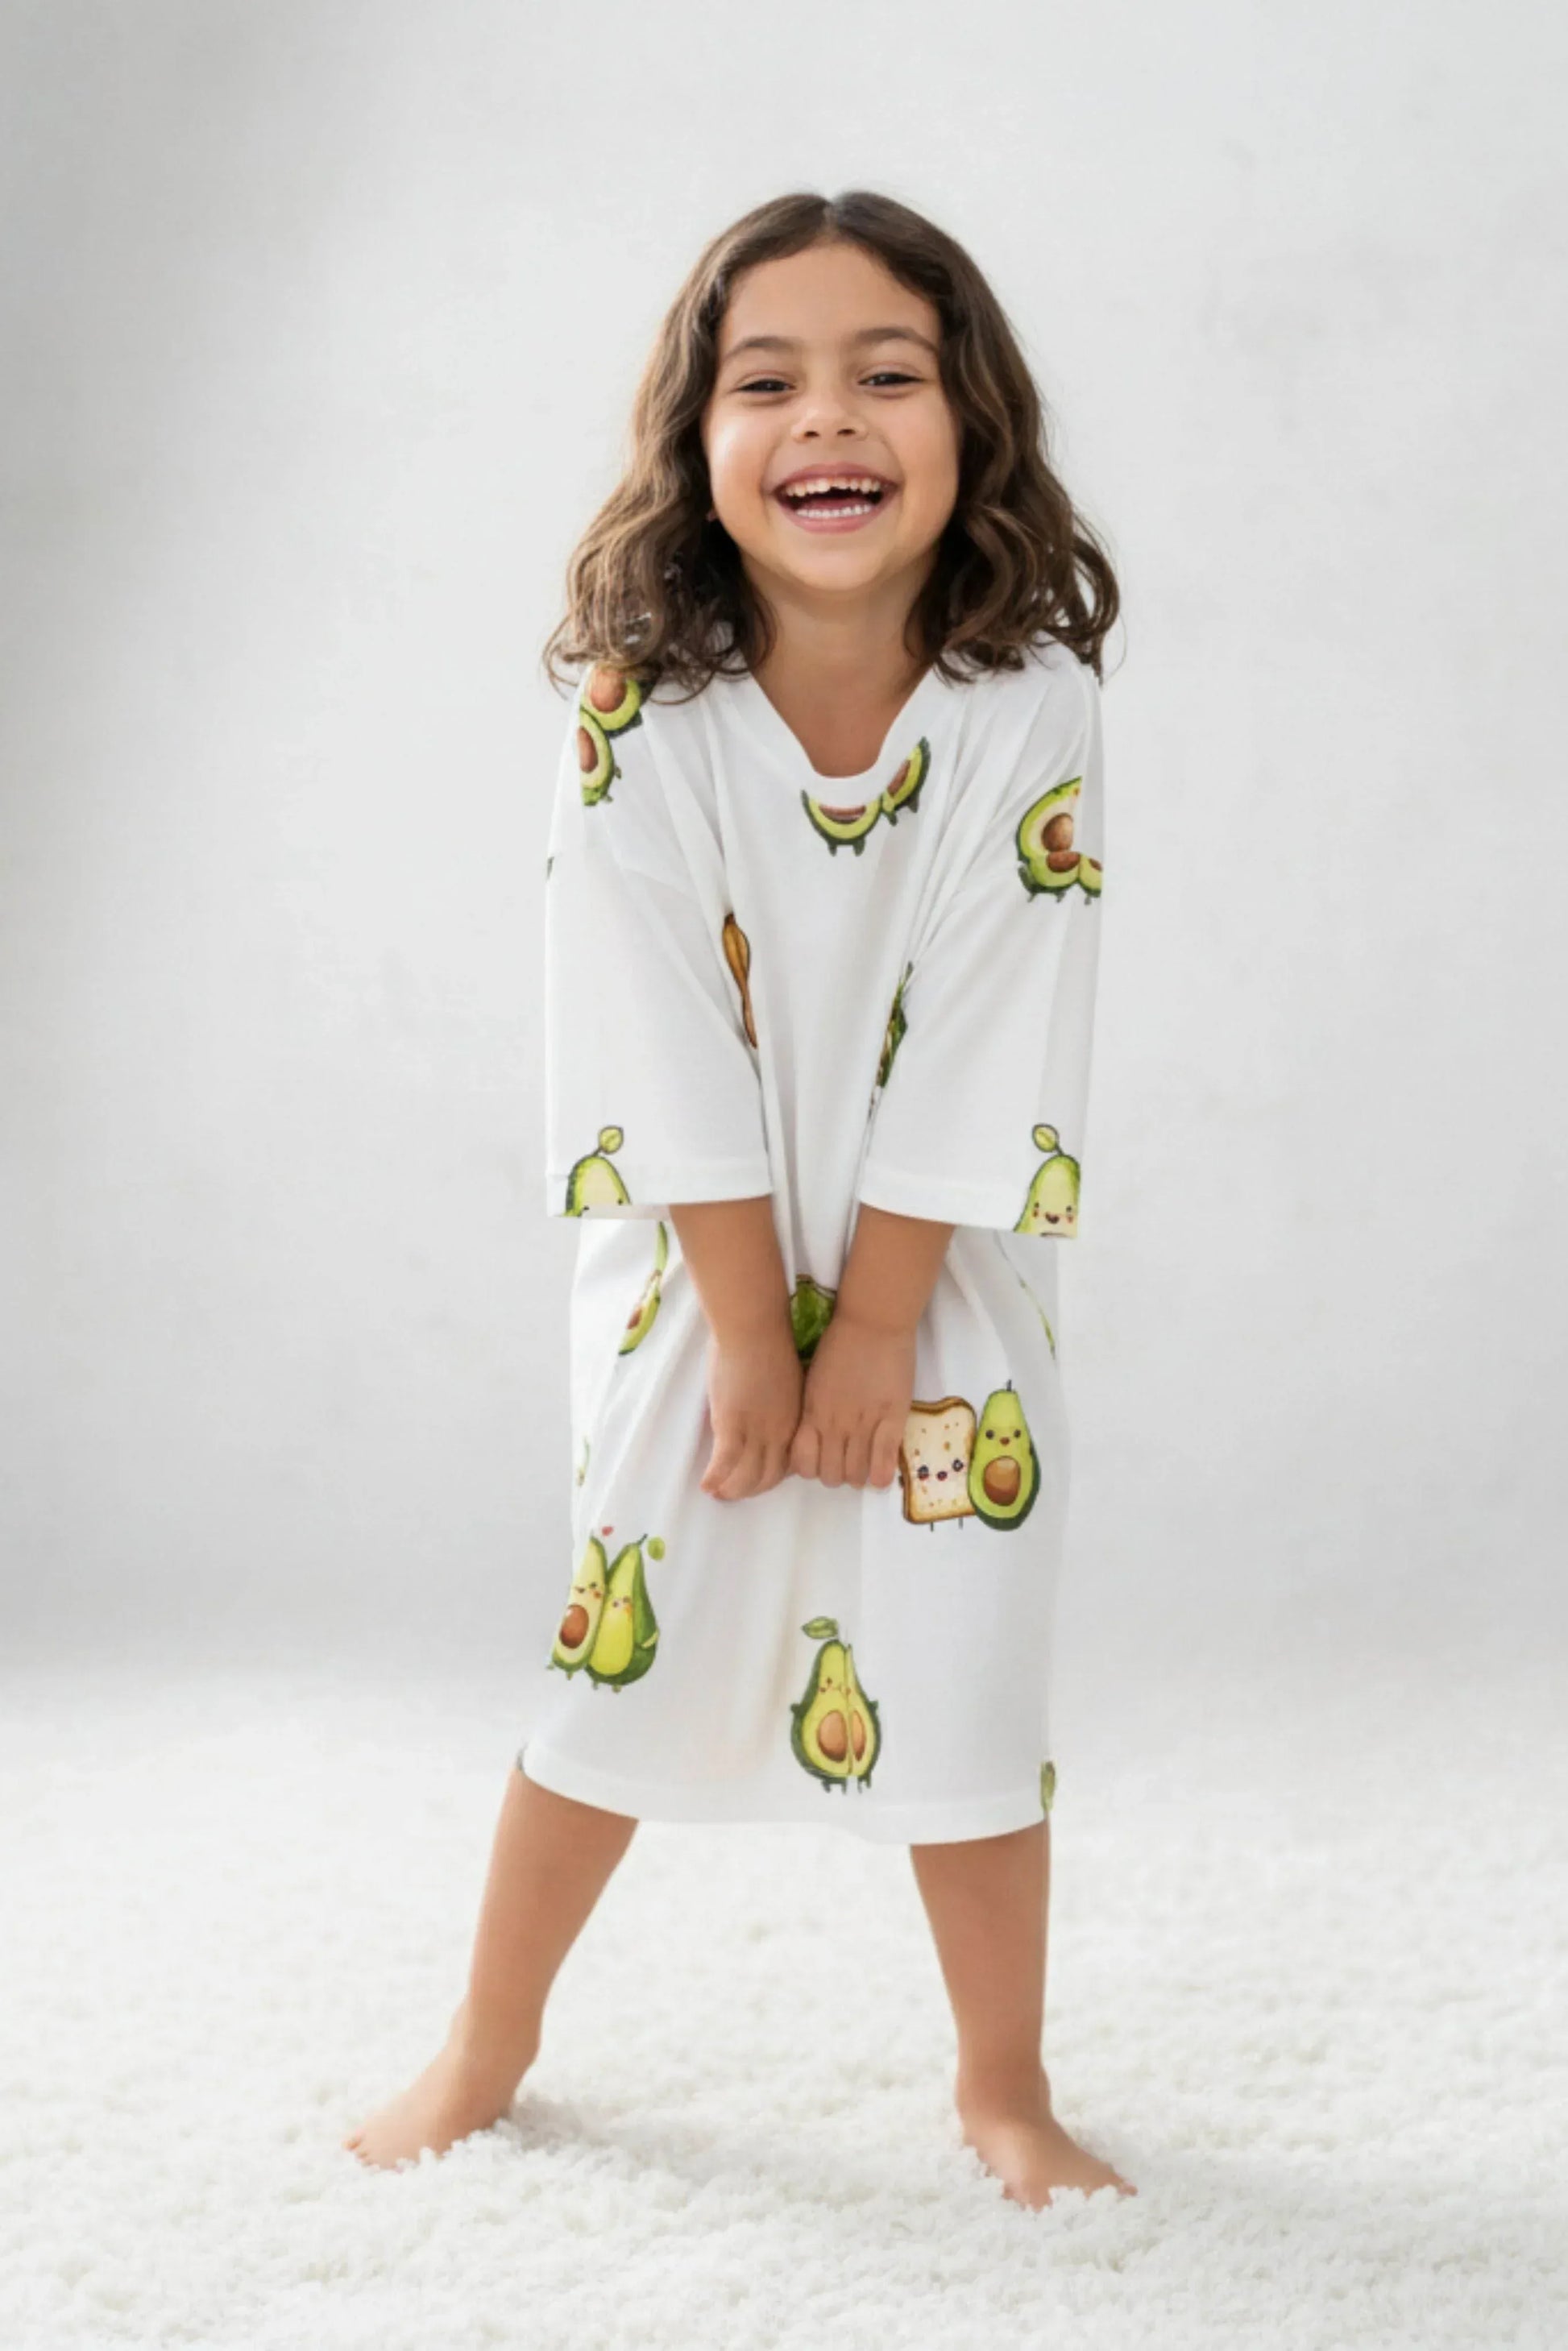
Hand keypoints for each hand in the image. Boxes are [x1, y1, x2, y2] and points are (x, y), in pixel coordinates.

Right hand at [699, 1320, 803, 1500]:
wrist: (755, 1329)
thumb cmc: (770, 1342)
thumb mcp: (786, 1378)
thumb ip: (780, 1398)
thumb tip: (768, 1404)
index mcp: (794, 1420)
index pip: (788, 1462)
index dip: (771, 1475)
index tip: (757, 1477)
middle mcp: (778, 1432)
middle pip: (769, 1476)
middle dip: (751, 1488)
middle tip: (733, 1492)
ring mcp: (755, 1431)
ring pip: (746, 1476)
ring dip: (731, 1490)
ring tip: (717, 1493)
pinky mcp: (731, 1425)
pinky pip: (724, 1463)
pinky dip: (715, 1478)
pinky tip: (704, 1485)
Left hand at [788, 1310, 914, 1489]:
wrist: (872, 1320)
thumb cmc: (840, 1343)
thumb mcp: (814, 1380)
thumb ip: (812, 1409)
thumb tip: (812, 1433)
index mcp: (811, 1413)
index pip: (802, 1463)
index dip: (811, 1470)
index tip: (821, 1461)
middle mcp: (833, 1424)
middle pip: (829, 1475)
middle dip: (836, 1476)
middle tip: (846, 1465)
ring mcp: (863, 1423)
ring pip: (855, 1474)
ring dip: (859, 1477)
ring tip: (866, 1467)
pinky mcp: (891, 1419)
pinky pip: (883, 1463)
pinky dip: (881, 1475)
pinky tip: (882, 1474)